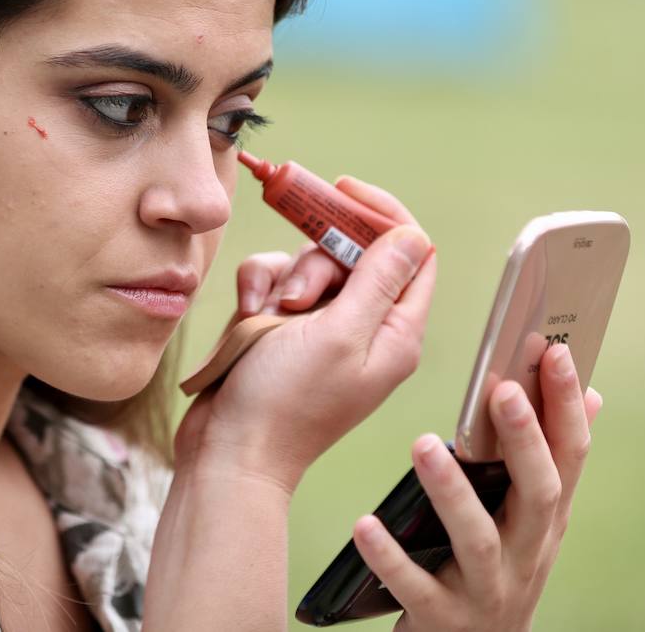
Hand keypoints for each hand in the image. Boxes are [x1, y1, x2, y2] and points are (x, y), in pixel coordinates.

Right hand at [178, 176, 436, 493]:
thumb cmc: (286, 405)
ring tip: (269, 315)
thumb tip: (412, 236)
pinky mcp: (285, 328)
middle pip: (355, 251)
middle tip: (299, 296)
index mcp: (396, 332)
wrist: (228, 451)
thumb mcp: (339, 334)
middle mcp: (366, 327)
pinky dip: (259, 288)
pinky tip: (248, 314)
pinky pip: (276, 280)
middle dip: (318, 258)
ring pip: (310, 262)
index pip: (415, 253)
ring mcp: (324, 328)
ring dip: (283, 277)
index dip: (384, 216)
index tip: (345, 192)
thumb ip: (377, 280)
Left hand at [351, 342, 604, 631]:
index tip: (556, 352)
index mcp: (546, 522)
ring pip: (477, 539)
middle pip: (538, 495)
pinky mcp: (443, 619)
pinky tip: (366, 524)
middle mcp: (527, 555)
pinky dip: (391, 556)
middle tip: (503, 390)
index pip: (571, 457)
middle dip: (525, 442)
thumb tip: (591, 396)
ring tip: (422, 445)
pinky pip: (415, 586)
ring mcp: (487, 589)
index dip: (567, 406)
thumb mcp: (533, 522)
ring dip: (452, 491)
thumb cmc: (498, 572)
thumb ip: (552, 463)